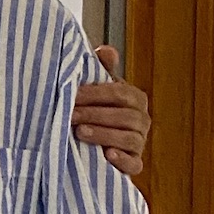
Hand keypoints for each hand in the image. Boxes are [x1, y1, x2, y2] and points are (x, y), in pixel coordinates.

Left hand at [71, 47, 148, 176]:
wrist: (94, 145)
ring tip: (80, 132)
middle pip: (125, 116)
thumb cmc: (96, 111)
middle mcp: (142, 120)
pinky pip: (134, 164)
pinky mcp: (134, 163)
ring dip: (104, 134)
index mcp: (135, 99)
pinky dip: (122, 159)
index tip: (73, 95)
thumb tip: (106, 50)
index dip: (96, 94)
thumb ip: (102, 71)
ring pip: (128, 138)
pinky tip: (107, 155)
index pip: (120, 93)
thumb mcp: (98, 90)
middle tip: (71, 115)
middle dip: (95, 114)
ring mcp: (140, 143)